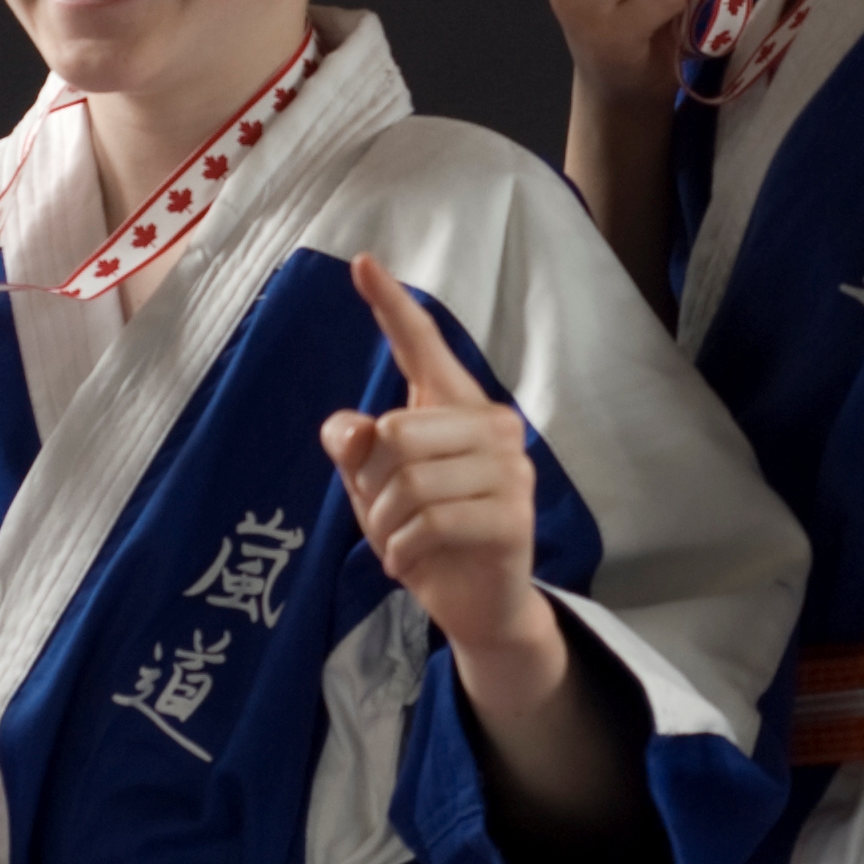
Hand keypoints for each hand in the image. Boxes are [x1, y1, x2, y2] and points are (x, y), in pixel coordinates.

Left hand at [323, 255, 563, 701]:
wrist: (478, 602)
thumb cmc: (425, 532)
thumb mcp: (374, 489)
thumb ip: (356, 450)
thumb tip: (349, 431)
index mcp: (458, 406)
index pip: (422, 346)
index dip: (390, 305)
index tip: (360, 262)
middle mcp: (493, 426)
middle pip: (396, 433)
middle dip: (369, 486)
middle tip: (381, 517)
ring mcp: (511, 471)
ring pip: (410, 482)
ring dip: (385, 525)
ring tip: (398, 542)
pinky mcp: (513, 517)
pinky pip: (432, 522)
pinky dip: (403, 552)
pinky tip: (411, 563)